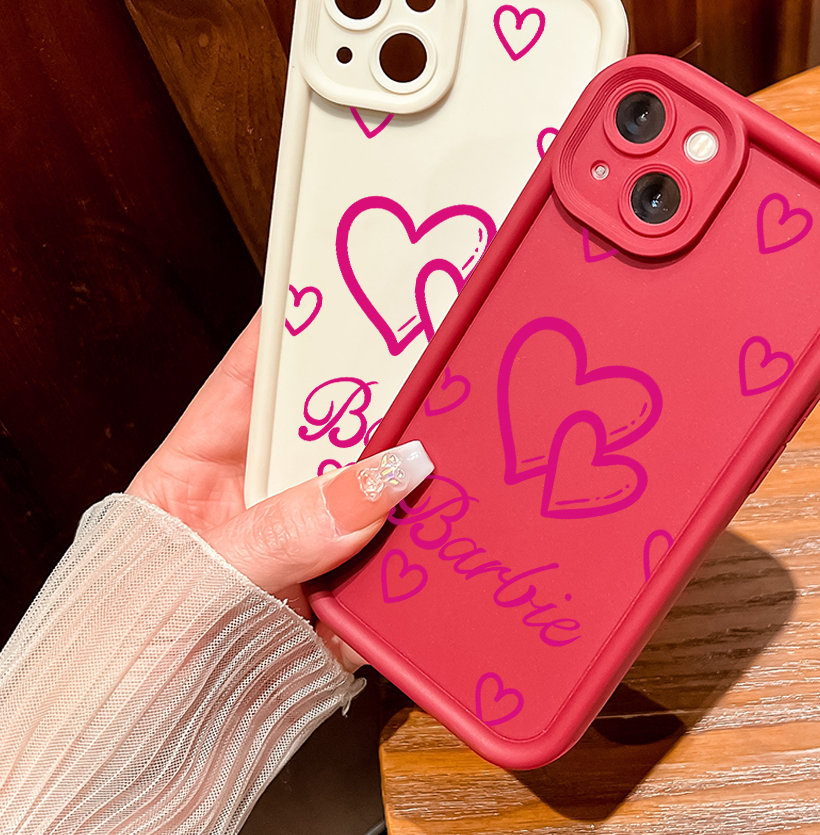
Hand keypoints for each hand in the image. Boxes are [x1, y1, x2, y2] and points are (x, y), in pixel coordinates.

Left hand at [128, 311, 431, 668]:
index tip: (362, 286)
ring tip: (458, 433)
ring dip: (410, 472)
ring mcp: (306, 549)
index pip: (256, 374)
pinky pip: (395, 557)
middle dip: (379, 397)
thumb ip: (284, 532)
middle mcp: (258, 499)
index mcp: (197, 467)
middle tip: (434, 360)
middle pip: (330, 427)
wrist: (131, 777)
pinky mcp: (343, 603)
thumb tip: (380, 480)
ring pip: (371, 489)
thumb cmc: (118, 671)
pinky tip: (454, 522)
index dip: (307, 326)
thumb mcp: (190, 586)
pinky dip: (425, 545)